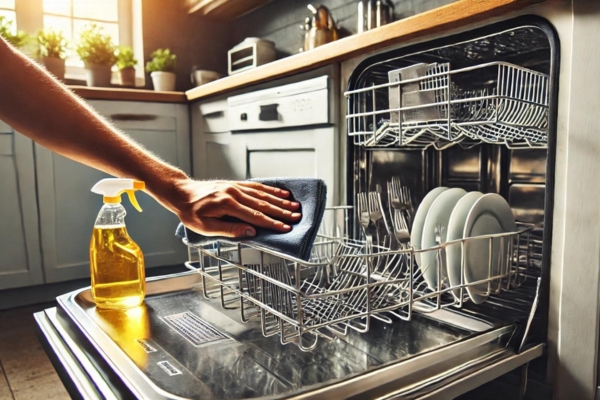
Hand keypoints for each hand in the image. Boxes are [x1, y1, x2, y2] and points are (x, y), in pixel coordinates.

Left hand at [162, 179, 300, 237]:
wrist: (182, 193)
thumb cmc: (191, 213)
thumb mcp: (205, 227)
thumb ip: (229, 230)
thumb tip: (251, 232)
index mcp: (227, 205)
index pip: (254, 216)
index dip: (272, 223)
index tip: (285, 228)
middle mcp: (234, 193)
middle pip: (262, 204)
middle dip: (282, 212)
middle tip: (297, 217)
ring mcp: (236, 187)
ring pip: (262, 194)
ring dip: (280, 200)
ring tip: (294, 206)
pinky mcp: (236, 184)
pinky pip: (256, 186)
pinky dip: (271, 190)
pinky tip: (282, 193)